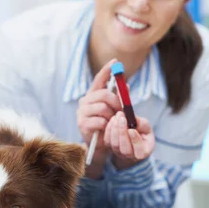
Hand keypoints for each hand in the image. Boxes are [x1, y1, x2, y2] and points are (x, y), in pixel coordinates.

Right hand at [77, 58, 121, 177]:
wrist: (101, 145)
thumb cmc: (109, 125)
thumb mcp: (116, 110)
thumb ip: (120, 98)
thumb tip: (126, 84)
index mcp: (93, 95)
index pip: (99, 79)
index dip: (107, 70)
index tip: (116, 62)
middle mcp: (85, 101)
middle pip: (104, 94)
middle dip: (117, 103)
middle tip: (122, 111)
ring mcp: (82, 112)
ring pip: (103, 108)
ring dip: (112, 116)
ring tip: (113, 122)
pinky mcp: (82, 124)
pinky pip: (100, 121)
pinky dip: (107, 125)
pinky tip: (105, 129)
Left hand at [103, 112, 154, 168]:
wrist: (131, 134)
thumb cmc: (141, 131)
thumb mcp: (146, 127)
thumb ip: (142, 124)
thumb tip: (133, 119)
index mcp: (143, 152)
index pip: (140, 152)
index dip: (135, 141)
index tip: (131, 130)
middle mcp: (131, 156)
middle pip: (125, 149)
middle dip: (123, 132)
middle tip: (122, 118)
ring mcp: (119, 153)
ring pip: (115, 144)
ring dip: (115, 129)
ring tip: (118, 116)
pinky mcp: (110, 147)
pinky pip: (107, 140)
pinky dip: (109, 129)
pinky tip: (113, 120)